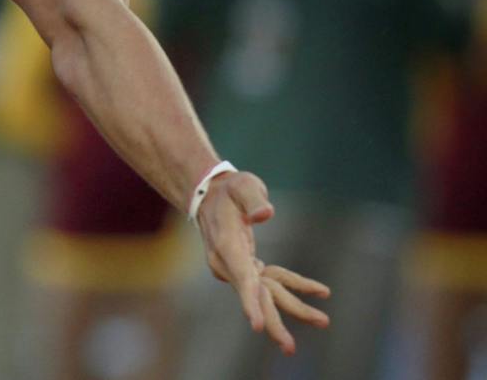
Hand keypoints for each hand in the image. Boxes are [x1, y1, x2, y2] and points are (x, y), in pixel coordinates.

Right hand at [196, 171, 330, 353]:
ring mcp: (235, 269)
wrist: (210, 195)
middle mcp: (227, 263)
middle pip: (252, 296)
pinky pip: (273, 282)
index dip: (249, 301)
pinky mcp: (245, 269)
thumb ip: (254, 200)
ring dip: (294, 309)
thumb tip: (266, 216)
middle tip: (290, 348)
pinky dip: (297, 287)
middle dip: (272, 322)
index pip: (239, 276)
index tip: (257, 326)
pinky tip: (321, 292)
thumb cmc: (229, 189)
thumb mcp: (242, 185)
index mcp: (226, 244)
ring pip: (265, 295)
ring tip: (323, 320)